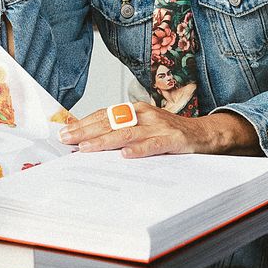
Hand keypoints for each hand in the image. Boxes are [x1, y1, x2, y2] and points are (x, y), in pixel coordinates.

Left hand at [58, 102, 260, 157]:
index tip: (64, 132)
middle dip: (86, 131)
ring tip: (85, 148)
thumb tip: (89, 140)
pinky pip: (153, 145)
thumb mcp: (143, 127)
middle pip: (110, 123)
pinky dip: (139, 150)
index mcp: (135, 110)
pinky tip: (125, 156)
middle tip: (66, 140)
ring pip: (126, 133)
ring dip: (104, 141)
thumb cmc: (169, 133)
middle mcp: (144, 114)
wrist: (204, 134)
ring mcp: (158, 126)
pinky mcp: (172, 140)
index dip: (83, 123)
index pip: (104, 115)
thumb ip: (120, 131)